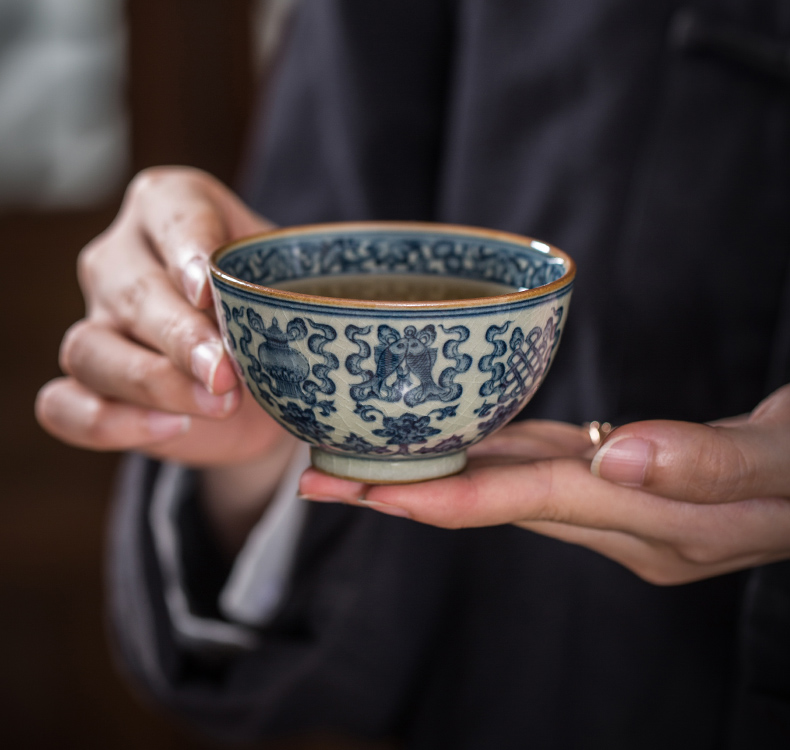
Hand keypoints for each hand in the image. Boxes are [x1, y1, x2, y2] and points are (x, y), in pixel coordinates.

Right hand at [35, 167, 297, 550]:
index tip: (209, 289)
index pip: (170, 213)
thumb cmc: (278, 313)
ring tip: (216, 404)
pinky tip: (168, 427)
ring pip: (91, 349)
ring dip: (153, 383)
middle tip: (225, 372)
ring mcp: (95, 322)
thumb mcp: (295, 284)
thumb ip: (297, 283)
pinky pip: (65, 405)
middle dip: (179, 336)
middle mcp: (121, 260)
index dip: (187, 249)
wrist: (264, 383)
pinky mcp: (88, 385)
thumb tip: (330, 300)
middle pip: (131, 291)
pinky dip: (108, 423)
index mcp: (169, 209)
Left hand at [299, 385, 789, 583]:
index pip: (523, 504)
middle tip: (319, 476)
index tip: (361, 490)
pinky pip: (540, 468)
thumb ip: (711, 462)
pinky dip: (491, 454)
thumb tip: (617, 455)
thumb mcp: (789, 463)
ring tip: (361, 458)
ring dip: (435, 473)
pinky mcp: (622, 482)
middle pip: (491, 503)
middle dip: (405, 492)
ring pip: (507, 488)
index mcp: (653, 522)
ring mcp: (618, 508)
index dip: (439, 496)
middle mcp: (621, 525)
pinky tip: (457, 436)